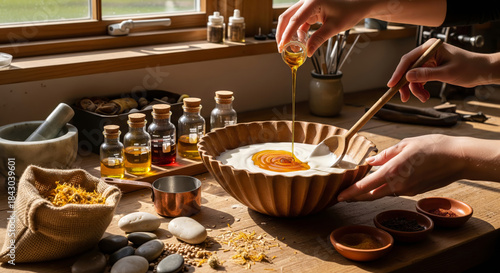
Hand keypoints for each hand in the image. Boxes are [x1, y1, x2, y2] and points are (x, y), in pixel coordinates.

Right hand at [276, 0, 445, 56]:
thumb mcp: (334, 28)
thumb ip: (319, 39)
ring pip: (290, 19)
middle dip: (282, 33)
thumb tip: (307, 52)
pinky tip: (301, 42)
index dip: (286, 34)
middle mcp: (307, 1)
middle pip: (287, 17)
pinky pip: (298, 21)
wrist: (358, 5)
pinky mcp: (309, 11)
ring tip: (291, 48)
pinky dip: (297, 32)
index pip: (295, 20)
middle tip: (281, 48)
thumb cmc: (349, 11)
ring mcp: (307, 5)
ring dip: (289, 33)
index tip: (282, 46)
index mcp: (312, 2)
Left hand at [337, 134, 465, 201]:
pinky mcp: (414, 191)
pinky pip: (394, 191)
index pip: (365, 186)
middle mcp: (398, 185)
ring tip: (356, 187)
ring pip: (382, 193)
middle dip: (355, 197)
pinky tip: (380, 181)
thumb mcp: (405, 144)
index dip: (350, 193)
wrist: (458, 159)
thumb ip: (385, 154)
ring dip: (369, 192)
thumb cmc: (432, 147)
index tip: (338, 197)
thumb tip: (369, 161)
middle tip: (342, 196)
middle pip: (370, 195)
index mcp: (393, 172)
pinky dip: (384, 188)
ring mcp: (407, 190)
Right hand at [388, 38, 494, 102]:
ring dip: (415, 89)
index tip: (392, 84)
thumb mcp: (446, 73)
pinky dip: (420, 89)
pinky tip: (424, 95)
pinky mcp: (431, 69)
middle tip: (403, 97)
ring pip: (413, 77)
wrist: (482, 71)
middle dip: (406, 84)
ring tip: (423, 98)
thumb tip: (408, 77)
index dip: (398, 72)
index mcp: (430, 48)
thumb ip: (426, 74)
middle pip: (408, 69)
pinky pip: (419, 80)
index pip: (409, 59)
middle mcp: (427, 53)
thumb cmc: (469, 67)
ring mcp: (428, 61)